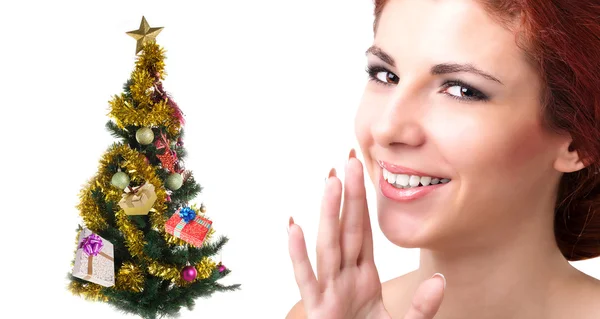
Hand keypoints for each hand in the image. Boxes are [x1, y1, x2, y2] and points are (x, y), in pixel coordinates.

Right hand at [287, 150, 445, 318]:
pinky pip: (308, 279)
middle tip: (346, 160)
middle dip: (347, 196)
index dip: (363, 202)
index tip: (362, 172)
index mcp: (364, 278)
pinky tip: (294, 226)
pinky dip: (298, 254)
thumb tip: (441, 280)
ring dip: (328, 213)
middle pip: (346, 230)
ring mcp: (329, 293)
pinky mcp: (318, 311)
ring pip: (328, 246)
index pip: (363, 231)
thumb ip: (422, 306)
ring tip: (329, 182)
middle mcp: (344, 279)